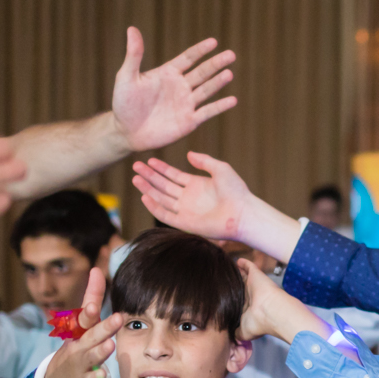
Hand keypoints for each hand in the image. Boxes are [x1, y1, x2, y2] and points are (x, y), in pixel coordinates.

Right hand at [44, 267, 117, 377]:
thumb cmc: (77, 344)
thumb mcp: (81, 322)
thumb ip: (92, 296)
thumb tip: (96, 269)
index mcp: (80, 329)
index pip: (85, 317)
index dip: (89, 311)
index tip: (95, 305)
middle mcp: (79, 344)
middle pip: (91, 335)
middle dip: (103, 327)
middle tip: (117, 319)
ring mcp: (80, 362)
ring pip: (91, 356)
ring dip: (100, 351)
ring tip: (109, 345)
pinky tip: (103, 376)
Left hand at [110, 29, 236, 154]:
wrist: (125, 132)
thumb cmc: (123, 104)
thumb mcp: (127, 77)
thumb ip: (134, 55)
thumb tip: (132, 29)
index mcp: (168, 73)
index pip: (188, 58)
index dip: (200, 50)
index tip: (214, 42)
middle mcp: (181, 86)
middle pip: (202, 72)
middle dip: (216, 64)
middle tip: (231, 54)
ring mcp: (186, 104)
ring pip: (206, 90)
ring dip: (218, 82)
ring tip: (229, 73)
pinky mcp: (188, 122)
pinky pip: (207, 112)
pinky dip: (219, 107)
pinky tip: (232, 100)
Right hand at [133, 152, 250, 239]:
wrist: (242, 213)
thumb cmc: (236, 191)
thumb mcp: (221, 169)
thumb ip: (204, 161)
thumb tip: (188, 154)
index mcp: (196, 185)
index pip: (173, 175)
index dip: (161, 168)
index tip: (149, 160)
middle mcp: (188, 198)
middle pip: (163, 186)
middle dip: (149, 176)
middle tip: (136, 166)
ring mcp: (186, 211)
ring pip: (161, 198)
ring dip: (148, 189)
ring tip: (136, 178)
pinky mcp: (185, 223)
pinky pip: (166, 215)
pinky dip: (155, 207)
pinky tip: (145, 197)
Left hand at [232, 256, 326, 346]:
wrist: (271, 313)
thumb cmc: (258, 323)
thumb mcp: (242, 332)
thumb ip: (234, 332)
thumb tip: (228, 336)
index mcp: (247, 309)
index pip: (238, 302)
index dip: (232, 300)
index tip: (223, 298)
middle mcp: (250, 296)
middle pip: (240, 288)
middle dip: (234, 285)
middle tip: (222, 281)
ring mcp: (253, 285)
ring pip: (243, 277)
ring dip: (237, 273)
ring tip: (227, 269)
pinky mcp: (255, 275)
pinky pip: (248, 266)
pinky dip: (243, 263)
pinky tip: (237, 261)